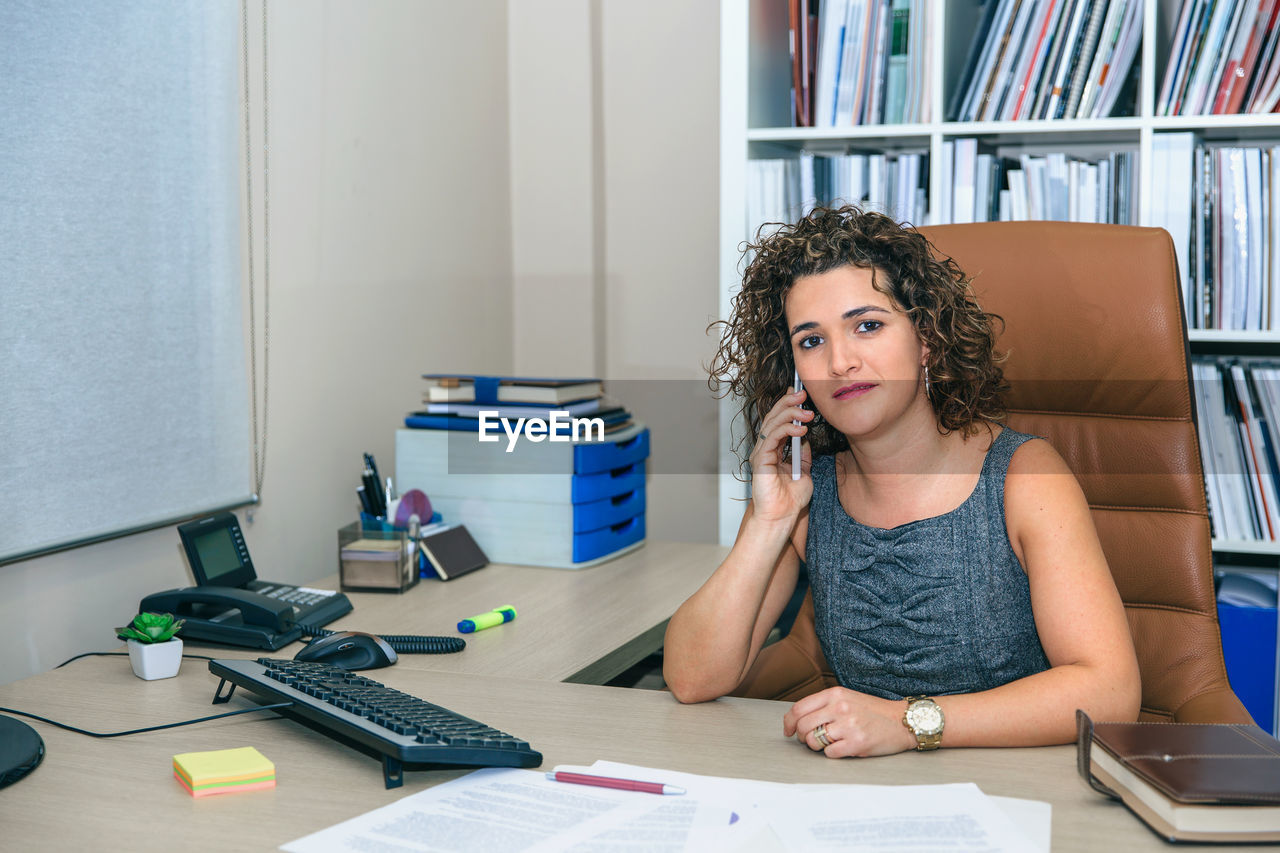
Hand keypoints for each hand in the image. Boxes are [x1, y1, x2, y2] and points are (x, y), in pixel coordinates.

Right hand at [749, 388, 813, 523]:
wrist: (782, 517)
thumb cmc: (789, 500)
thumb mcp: (804, 473)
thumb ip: (803, 456)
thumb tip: (805, 439)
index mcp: (774, 451)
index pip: (778, 421)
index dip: (786, 405)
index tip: (799, 393)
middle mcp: (765, 449)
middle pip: (773, 418)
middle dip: (788, 403)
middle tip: (803, 393)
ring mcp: (761, 454)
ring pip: (772, 424)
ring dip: (790, 413)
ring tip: (807, 412)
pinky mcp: (761, 460)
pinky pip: (772, 438)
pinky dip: (786, 430)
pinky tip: (801, 430)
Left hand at [782, 686, 917, 757]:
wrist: (902, 721)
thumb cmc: (873, 711)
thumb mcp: (847, 698)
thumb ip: (823, 705)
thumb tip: (796, 719)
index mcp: (835, 694)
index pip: (799, 708)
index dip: (789, 722)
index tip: (788, 731)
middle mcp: (840, 708)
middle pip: (803, 726)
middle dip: (802, 736)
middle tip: (809, 740)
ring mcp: (848, 725)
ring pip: (813, 741)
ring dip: (816, 746)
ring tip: (828, 743)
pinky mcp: (857, 743)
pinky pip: (829, 753)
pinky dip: (832, 753)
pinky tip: (842, 747)